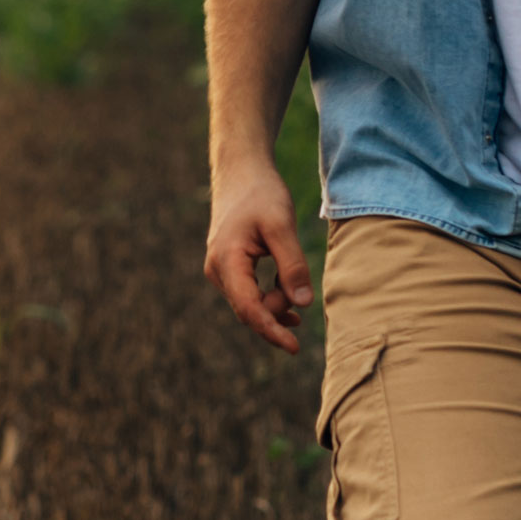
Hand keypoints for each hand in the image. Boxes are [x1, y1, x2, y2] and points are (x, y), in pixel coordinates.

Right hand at [205, 153, 311, 352]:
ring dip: (276, 303)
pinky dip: (270, 297)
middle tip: (301, 287)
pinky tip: (289, 300)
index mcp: (227, 261)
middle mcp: (218, 270)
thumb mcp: (282, 226)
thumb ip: (292, 265)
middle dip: (278, 310)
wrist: (241, 170)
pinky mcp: (229, 266)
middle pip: (250, 310)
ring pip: (251, 303)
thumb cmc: (261, 194)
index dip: (272, 331)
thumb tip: (302, 304)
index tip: (295, 349)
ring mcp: (221, 269)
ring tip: (295, 285)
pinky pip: (249, 292)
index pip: (249, 310)